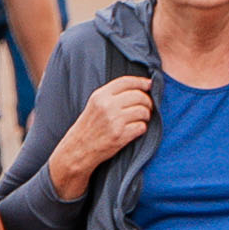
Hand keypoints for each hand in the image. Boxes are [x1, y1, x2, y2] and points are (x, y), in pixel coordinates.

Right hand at [50, 74, 155, 199]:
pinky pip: (142, 127)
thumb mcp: (95, 104)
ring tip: (141, 119)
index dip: (141, 82)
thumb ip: (112, 95)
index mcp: (100, 95)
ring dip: (146, 116)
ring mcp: (114, 121)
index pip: (126, 81)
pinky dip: (142, 128)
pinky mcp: (120, 135)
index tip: (149, 85)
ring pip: (143, 111)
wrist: (79, 148)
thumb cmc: (89, 126)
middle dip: (148, 102)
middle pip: (139, 96)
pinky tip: (135, 129)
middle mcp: (107, 105)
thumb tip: (140, 87)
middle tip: (147, 107)